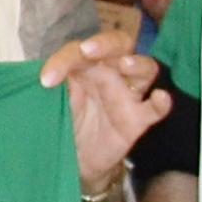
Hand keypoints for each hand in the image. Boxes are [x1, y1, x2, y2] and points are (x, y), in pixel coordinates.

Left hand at [43, 30, 167, 198]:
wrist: (76, 158)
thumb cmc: (66, 120)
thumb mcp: (53, 103)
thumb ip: (51, 89)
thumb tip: (40, 80)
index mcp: (86, 64)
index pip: (78, 51)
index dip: (62, 61)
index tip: (46, 80)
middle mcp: (111, 73)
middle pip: (119, 45)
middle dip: (106, 44)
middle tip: (88, 51)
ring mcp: (128, 95)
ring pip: (145, 68)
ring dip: (137, 64)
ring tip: (125, 65)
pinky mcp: (138, 119)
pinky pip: (155, 108)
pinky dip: (161, 102)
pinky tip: (160, 98)